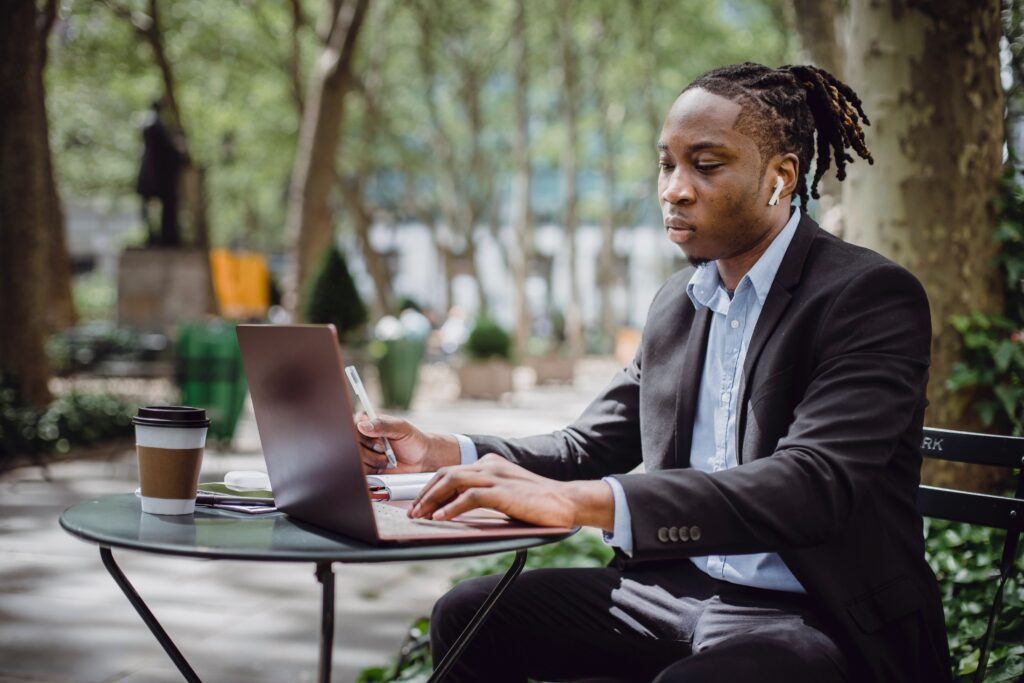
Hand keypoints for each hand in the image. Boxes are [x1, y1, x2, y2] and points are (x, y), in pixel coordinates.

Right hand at [354, 413, 459, 474]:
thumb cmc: (412, 439)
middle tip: (385, 448)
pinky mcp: (364, 466)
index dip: (364, 436)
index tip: (379, 440)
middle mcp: (361, 436)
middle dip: (371, 450)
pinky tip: (383, 466)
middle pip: (352, 444)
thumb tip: (362, 426)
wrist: (420, 459)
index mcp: (366, 420)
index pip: (352, 425)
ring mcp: (361, 452)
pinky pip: (360, 471)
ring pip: (356, 459)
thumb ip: (382, 425)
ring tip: (387, 458)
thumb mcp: (401, 427)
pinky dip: (373, 470)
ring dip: (374, 461)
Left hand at [409, 454, 582, 527]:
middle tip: (413, 512)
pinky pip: (469, 497)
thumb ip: (484, 495)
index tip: (419, 505)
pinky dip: (451, 508)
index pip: (450, 471)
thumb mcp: (505, 493)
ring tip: (420, 516)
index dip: (431, 488)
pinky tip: (440, 518)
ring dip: (432, 500)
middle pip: (446, 474)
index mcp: (489, 463)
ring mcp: (495, 476)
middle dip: (425, 494)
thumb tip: (457, 509)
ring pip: (452, 481)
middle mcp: (489, 465)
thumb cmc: (536, 503)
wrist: (565, 501)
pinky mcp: (502, 490)